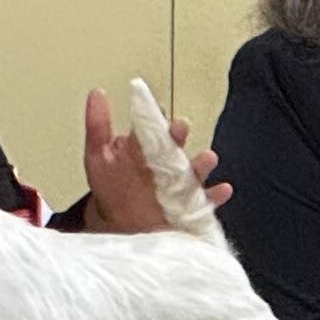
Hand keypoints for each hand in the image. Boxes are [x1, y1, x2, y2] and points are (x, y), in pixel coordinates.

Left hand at [81, 89, 232, 233]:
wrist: (118, 226)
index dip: (156, 117)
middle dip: (179, 135)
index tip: (157, 110)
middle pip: (176, 144)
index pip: (154, 127)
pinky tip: (222, 190)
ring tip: (208, 158)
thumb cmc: (110, 187)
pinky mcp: (189, 205)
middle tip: (180, 128)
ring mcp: (180, 183)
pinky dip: (216, 195)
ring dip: (203, 162)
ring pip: (195, 169)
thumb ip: (98, 126)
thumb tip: (97, 93)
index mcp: (147, 147)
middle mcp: (167, 162)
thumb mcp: (98, 157)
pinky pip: (206, 200)